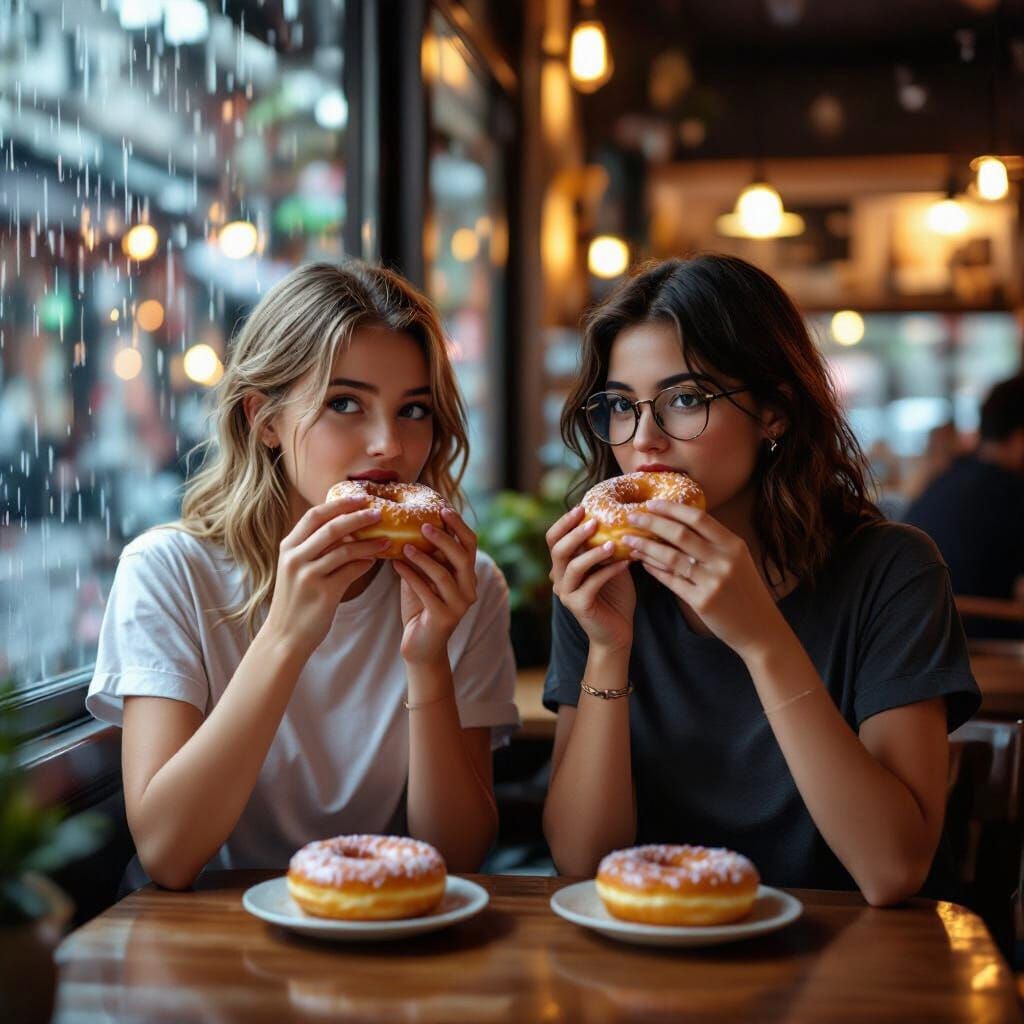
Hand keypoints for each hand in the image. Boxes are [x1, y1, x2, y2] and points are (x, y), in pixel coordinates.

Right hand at [262, 495, 389, 657]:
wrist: (285, 636)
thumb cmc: (296, 600)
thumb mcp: (296, 568)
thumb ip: (314, 547)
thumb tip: (348, 528)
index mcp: (288, 547)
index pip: (314, 515)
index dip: (339, 504)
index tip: (360, 497)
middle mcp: (295, 558)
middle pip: (331, 528)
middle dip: (358, 517)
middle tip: (379, 513)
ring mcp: (308, 575)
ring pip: (345, 550)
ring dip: (369, 543)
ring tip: (387, 539)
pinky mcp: (323, 593)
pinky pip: (351, 571)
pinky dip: (365, 564)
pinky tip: (375, 561)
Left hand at [394, 508, 477, 665]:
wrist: (420, 647)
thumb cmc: (420, 606)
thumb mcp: (423, 576)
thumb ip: (424, 554)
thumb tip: (408, 522)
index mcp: (467, 575)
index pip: (470, 544)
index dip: (459, 525)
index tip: (443, 508)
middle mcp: (469, 589)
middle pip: (463, 557)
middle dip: (444, 538)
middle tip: (423, 525)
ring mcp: (459, 605)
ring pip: (444, 575)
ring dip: (424, 557)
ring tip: (404, 545)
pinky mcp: (444, 618)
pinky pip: (427, 593)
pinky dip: (410, 576)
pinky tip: (395, 565)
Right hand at [546, 506, 634, 654]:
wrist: (617, 632)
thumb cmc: (615, 596)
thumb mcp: (610, 565)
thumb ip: (606, 545)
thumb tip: (618, 517)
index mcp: (563, 566)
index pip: (553, 539)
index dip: (564, 522)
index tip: (582, 507)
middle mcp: (559, 578)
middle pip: (557, 549)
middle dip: (574, 533)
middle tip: (593, 521)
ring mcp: (566, 593)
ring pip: (572, 566)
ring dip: (593, 552)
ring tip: (612, 543)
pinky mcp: (578, 606)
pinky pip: (591, 583)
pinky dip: (609, 570)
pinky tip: (626, 562)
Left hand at [622, 500, 783, 657]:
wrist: (759, 628)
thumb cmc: (745, 590)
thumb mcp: (737, 560)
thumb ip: (713, 543)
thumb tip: (679, 522)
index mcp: (733, 544)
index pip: (698, 518)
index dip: (672, 508)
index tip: (651, 503)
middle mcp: (724, 560)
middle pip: (680, 534)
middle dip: (652, 523)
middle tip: (632, 517)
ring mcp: (713, 581)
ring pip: (671, 558)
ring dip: (646, 547)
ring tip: (628, 540)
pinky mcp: (702, 601)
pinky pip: (671, 581)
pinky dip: (654, 570)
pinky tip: (643, 563)